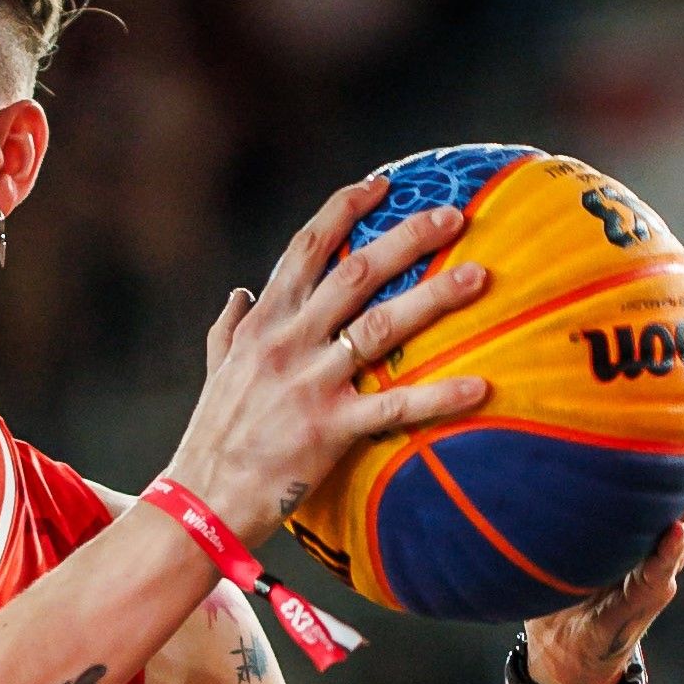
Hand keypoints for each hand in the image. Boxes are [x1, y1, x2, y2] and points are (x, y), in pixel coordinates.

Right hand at [163, 172, 495, 542]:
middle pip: (356, 274)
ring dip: (434, 297)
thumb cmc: (213, 435)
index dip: (344, 210)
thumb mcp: (215, 370)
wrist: (202, 499)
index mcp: (263, 322)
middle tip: (454, 217)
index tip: (381, 185)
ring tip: (479, 276)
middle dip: (408, 238)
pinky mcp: (330, 429)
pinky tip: (480, 386)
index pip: (306, 248)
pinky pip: (395, 406)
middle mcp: (288, 342)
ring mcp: (311, 384)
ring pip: (382, 327)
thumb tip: (240, 292)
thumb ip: (229, 328)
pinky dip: (439, 395)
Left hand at [517, 340, 683, 683]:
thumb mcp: (547, 519)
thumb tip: (493, 407)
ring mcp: (660, 563)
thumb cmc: (556, 579)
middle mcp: (663, 524)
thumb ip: (539, 476)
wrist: (563, 655)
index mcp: (644, 503)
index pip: (673, 436)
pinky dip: (666, 556)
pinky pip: (656, 577)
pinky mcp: (640, 604)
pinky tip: (674, 532)